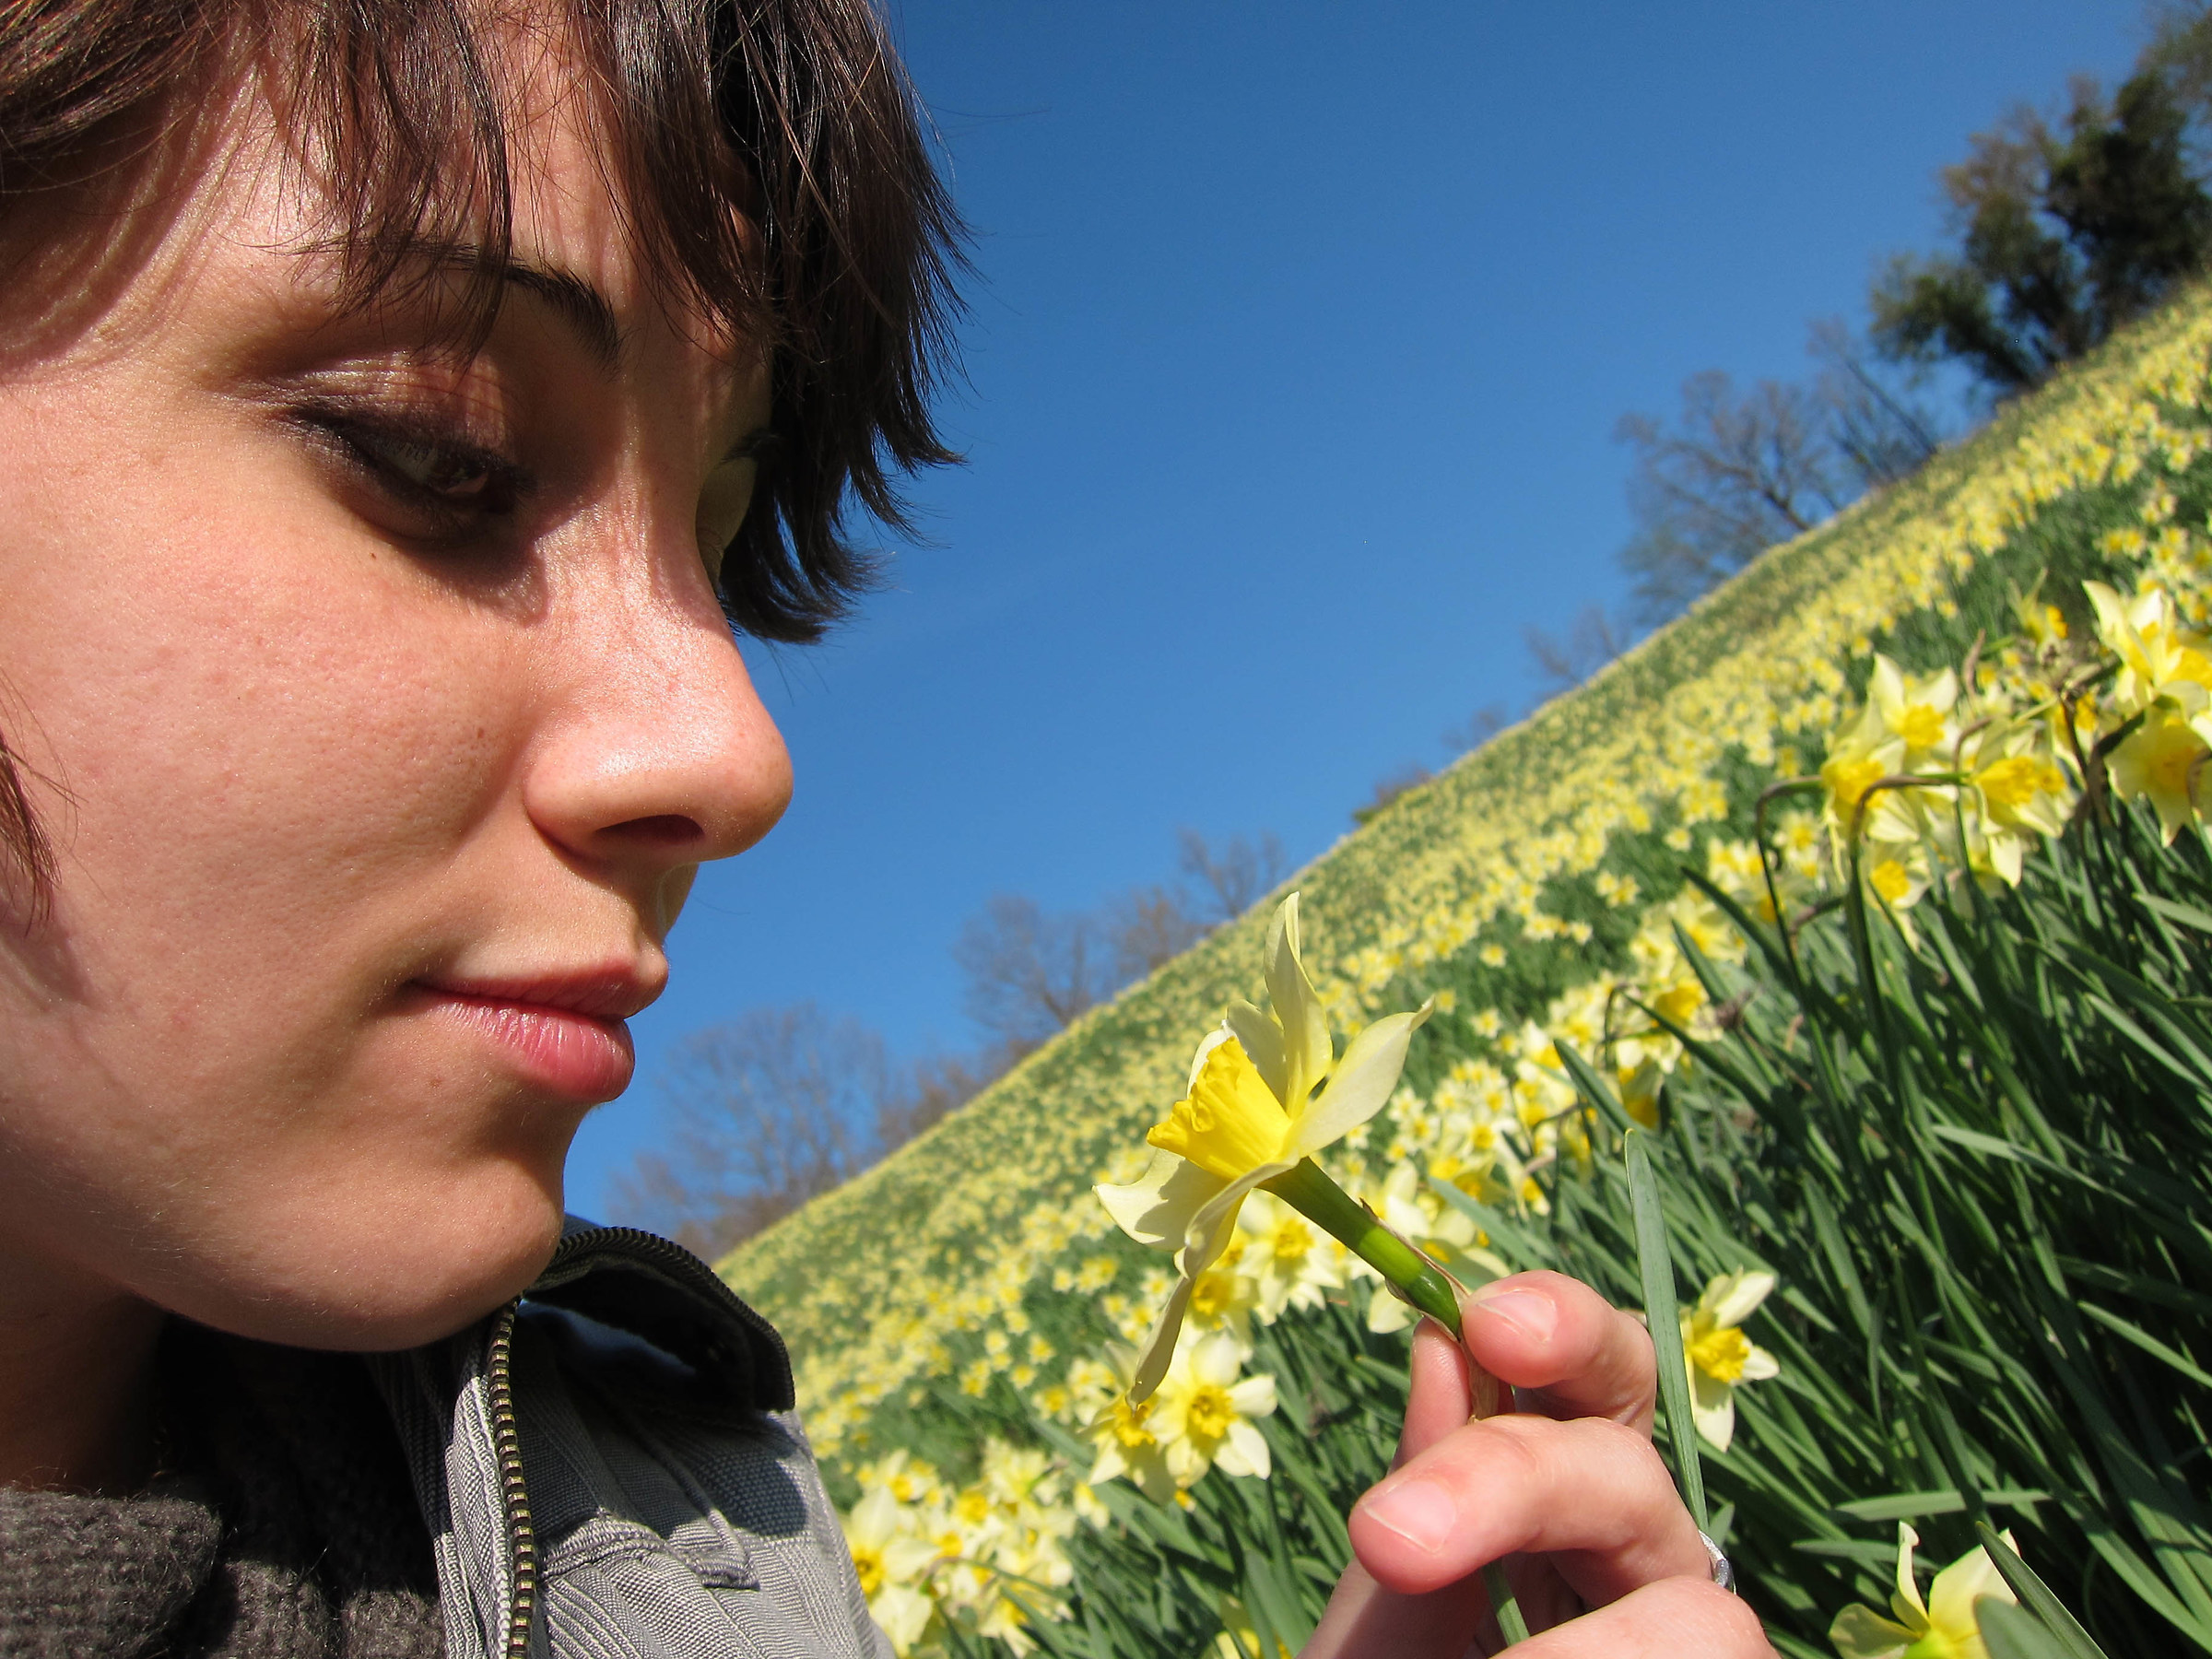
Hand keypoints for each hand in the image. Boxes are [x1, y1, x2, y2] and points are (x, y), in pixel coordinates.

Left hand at [1302, 1271, 1773, 1655]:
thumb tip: (1439, 1341)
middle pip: (1631, 1474)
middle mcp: (1652, 1574)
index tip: (1484, 1321)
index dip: (1566, 1327)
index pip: (1600, 1381)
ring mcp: (1707, 1657)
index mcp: (1565, 1512)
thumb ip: (1426, 1507)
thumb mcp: (1388, 1633)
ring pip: (1706, 1619)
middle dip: (1514, 1481)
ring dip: (1576, 1652)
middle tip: (1389, 1540)